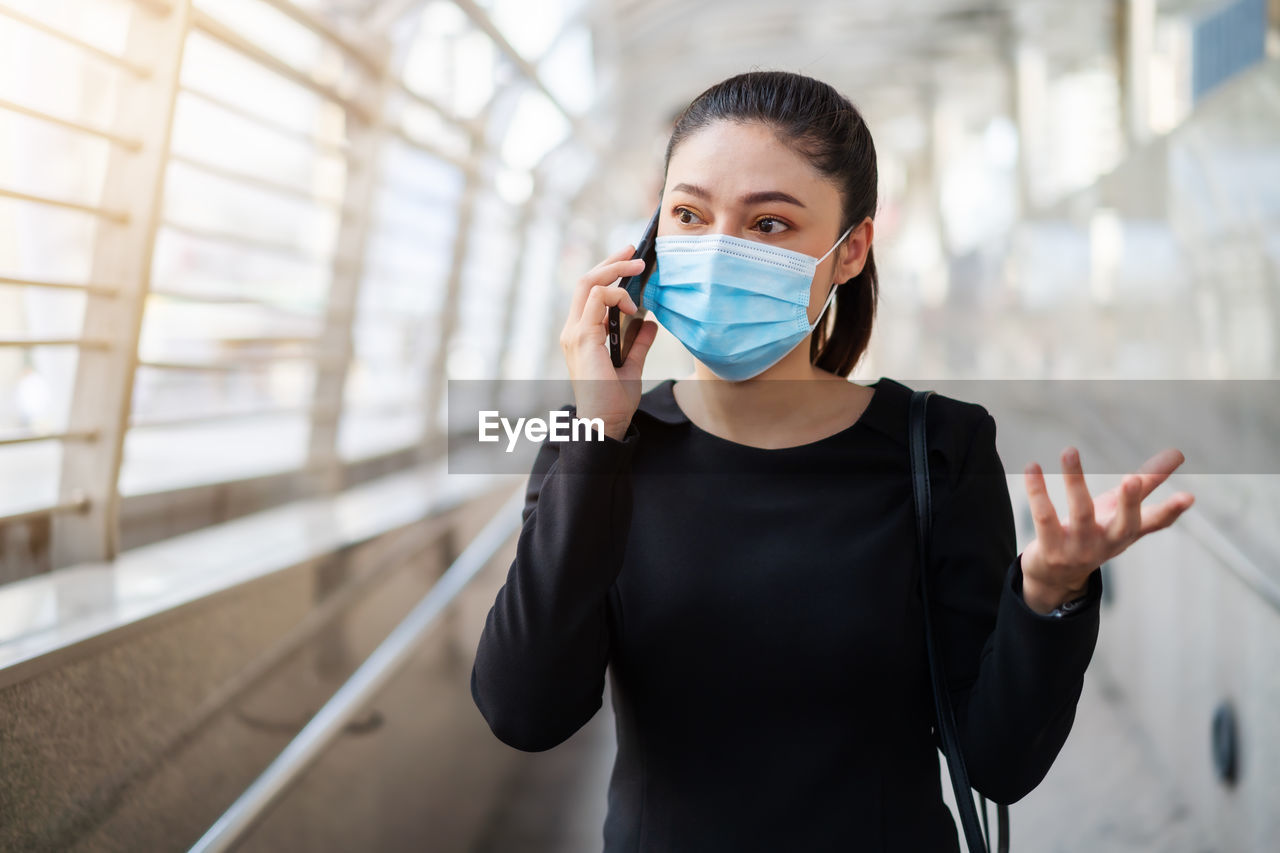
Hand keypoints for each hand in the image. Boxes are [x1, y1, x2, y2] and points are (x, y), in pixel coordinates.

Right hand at [559, 244, 659, 440]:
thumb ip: (638, 343)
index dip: (609, 271)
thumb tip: (650, 323)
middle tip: (635, 250)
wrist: (605, 423)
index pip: (589, 292)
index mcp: (581, 334)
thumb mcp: (632, 366)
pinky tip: (633, 306)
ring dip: (615, 271)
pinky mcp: (582, 338)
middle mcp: (573, 330)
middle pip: (586, 281)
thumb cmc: (613, 400)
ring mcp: (575, 333)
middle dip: (611, 261)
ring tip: (639, 269)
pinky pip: (596, 301)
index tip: (631, 260)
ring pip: (588, 284)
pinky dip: (616, 295)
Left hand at [1020, 446, 1195, 613]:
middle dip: (1129, 502)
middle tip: (1132, 479)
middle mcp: (1107, 542)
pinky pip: (1044, 516)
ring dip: (1075, 480)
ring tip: (1070, 450)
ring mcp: (1080, 549)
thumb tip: (1177, 453)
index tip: (1188, 497)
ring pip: (1080, 513)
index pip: (1155, 523)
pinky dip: (1037, 491)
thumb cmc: (1094, 533)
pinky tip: (1032, 466)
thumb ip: (1145, 483)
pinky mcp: (1051, 549)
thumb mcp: (1118, 509)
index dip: (1171, 511)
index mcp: (1126, 532)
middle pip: (1123, 524)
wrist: (1055, 577)